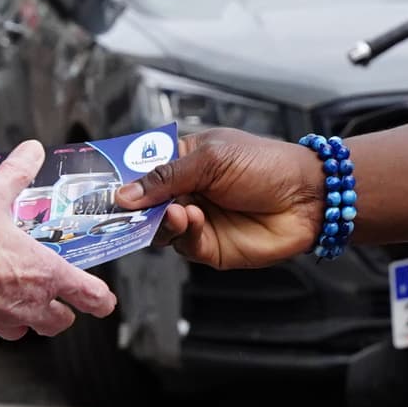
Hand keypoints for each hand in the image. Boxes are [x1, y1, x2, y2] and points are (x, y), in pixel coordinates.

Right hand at [0, 142, 120, 340]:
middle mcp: (27, 304)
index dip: (100, 299)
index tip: (104, 300)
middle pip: (58, 322)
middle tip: (55, 299)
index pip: (89, 295)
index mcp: (45, 273)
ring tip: (12, 300)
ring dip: (22, 319)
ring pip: (21, 331)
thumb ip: (15, 174)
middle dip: (59, 312)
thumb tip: (31, 153)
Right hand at [115, 127, 321, 268]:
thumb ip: (166, 176)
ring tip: (176, 210)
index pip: (142, 172)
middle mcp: (186, 193)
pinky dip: (183, 233)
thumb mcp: (211, 158)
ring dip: (161, 220)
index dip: (121, 180)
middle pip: (143, 206)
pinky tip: (192, 219)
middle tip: (121, 210)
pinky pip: (183, 245)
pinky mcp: (210, 248)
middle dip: (132, 208)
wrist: (307, 196)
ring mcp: (197, 221)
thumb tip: (124, 194)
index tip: (100, 188)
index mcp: (184, 163)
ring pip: (158, 229)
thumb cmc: (266, 164)